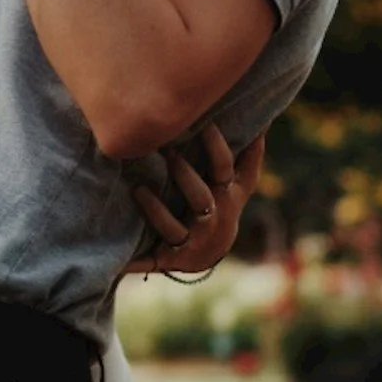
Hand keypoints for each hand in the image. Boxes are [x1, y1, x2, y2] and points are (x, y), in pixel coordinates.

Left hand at [126, 128, 265, 275]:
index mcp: (229, 196)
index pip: (225, 168)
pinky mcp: (172, 259)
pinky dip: (134, 262)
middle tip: (167, 153)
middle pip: (201, 197)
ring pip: (173, 228)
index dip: (217, 147)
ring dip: (155, 211)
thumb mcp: (241, 182)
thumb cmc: (221, 203)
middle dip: (184, 176)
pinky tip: (117, 261)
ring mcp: (193, 240)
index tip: (204, 123)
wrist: (211, 251)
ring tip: (138, 191)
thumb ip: (250, 152)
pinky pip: (151, 259)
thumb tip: (265, 119)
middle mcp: (213, 219)